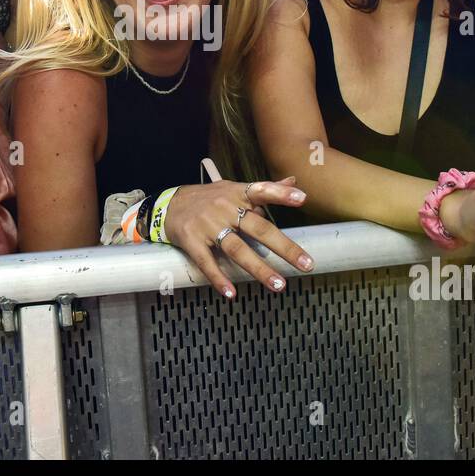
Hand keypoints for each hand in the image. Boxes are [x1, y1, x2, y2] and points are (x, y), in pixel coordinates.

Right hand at [162, 177, 313, 297]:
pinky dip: (219, 279)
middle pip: (258, 228)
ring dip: (259, 269)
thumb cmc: (209, 199)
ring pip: (237, 249)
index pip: (262, 190)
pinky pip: (207, 262)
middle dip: (284, 247)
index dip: (281, 194)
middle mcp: (225, 208)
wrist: (168, 205)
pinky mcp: (192, 241)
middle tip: (306, 264)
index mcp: (237, 193)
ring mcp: (208, 225)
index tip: (301, 198)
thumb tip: (294, 182)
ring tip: (278, 285)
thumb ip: (265, 189)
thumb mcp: (233, 189)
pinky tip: (231, 293)